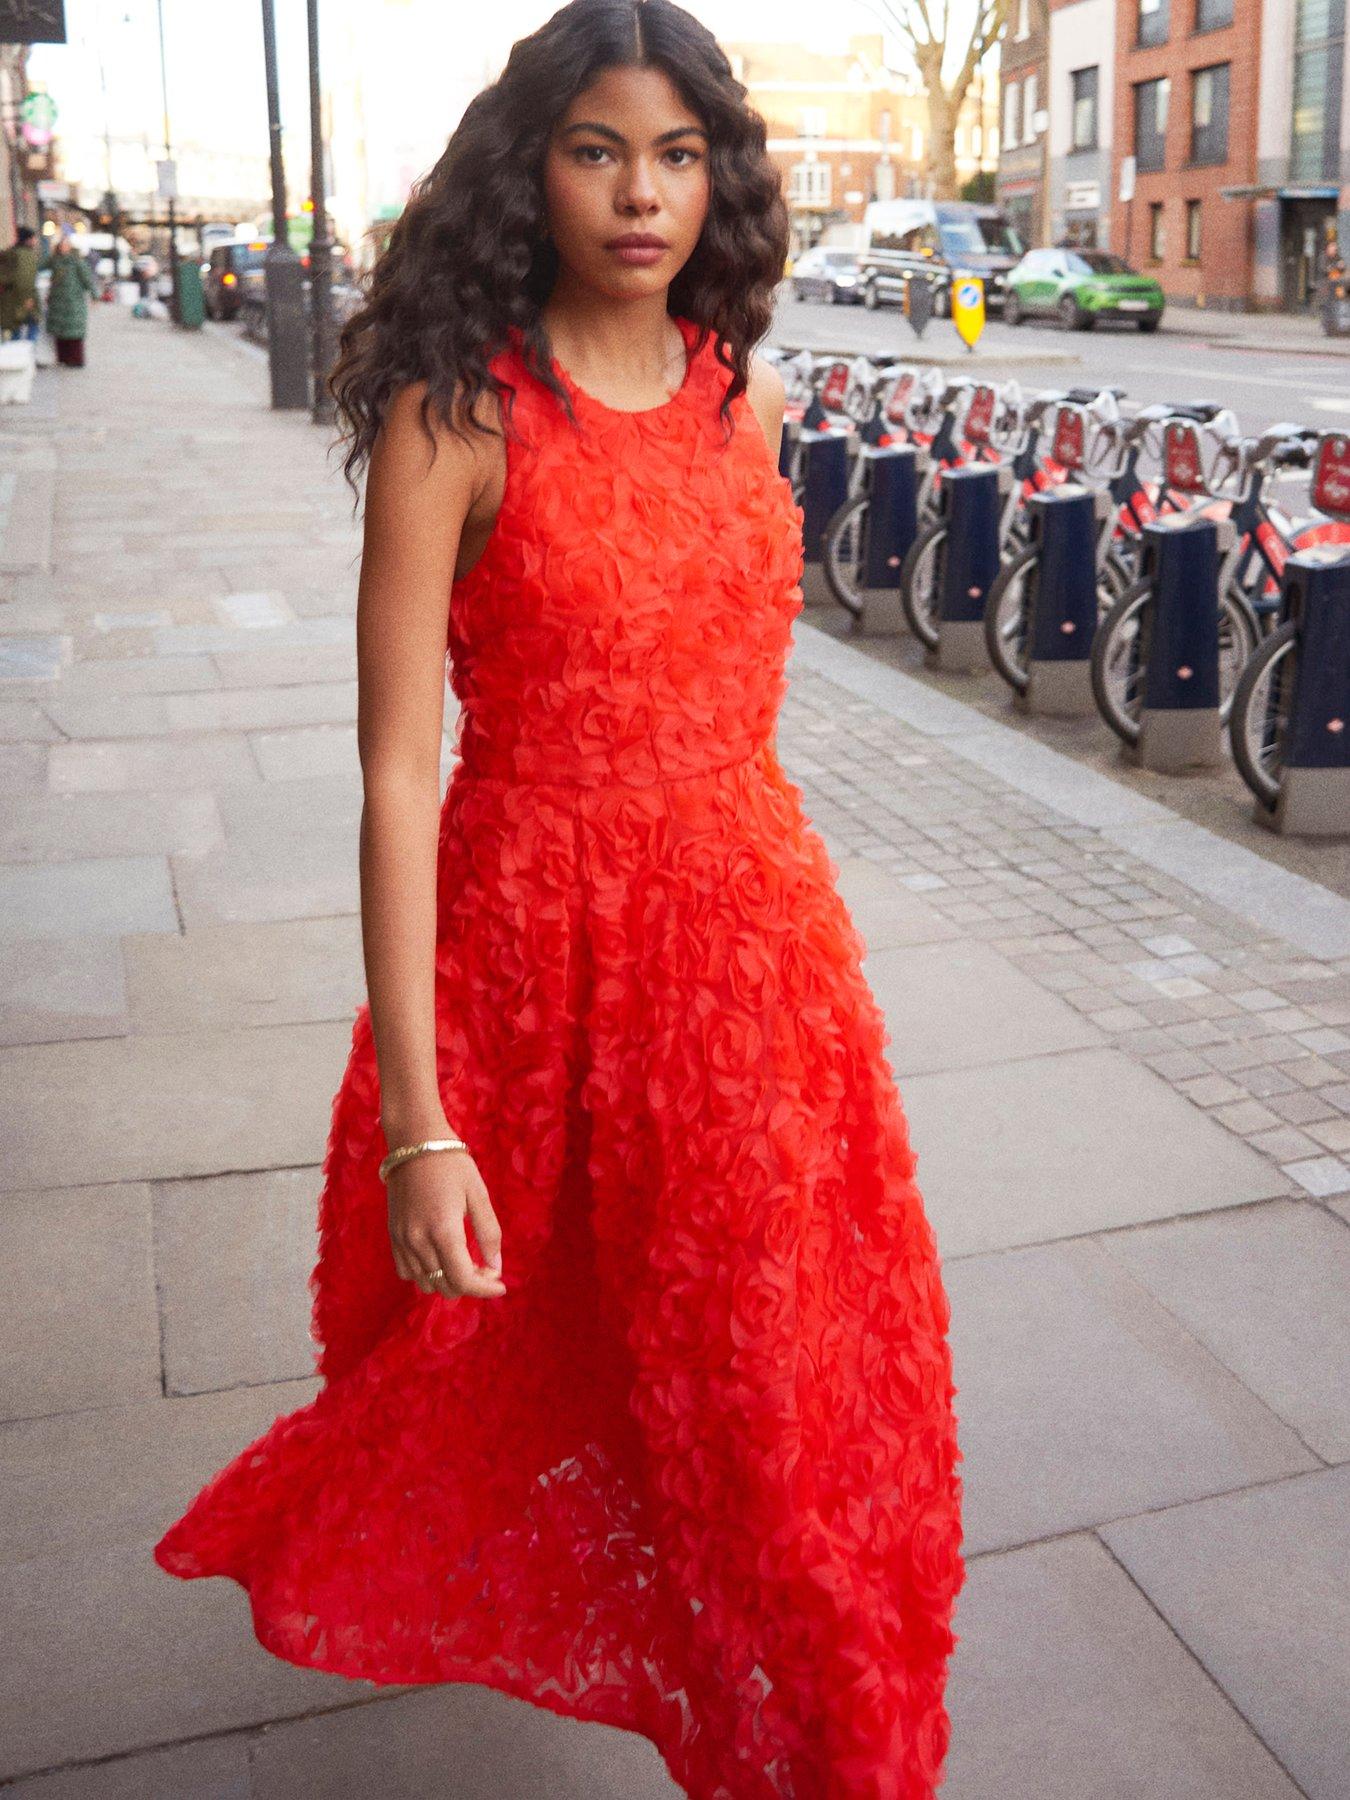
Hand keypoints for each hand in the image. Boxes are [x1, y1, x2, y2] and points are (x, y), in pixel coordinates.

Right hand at [387, 1147, 505, 1301]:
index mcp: (443, 1231)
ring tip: (465, 1262)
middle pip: (446, 1286)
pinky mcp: (393, 1235)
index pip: (464, 1280)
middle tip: (487, 1267)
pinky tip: (441, 1258)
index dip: (485, 1289)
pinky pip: (407, 1271)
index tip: (501, 1286)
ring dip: (448, 1281)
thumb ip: (488, 1233)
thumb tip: (496, 1267)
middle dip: (471, 1284)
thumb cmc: (451, 1163)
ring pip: (426, 1283)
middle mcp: (418, 1241)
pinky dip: (426, 1274)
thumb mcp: (478, 1194)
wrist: (414, 1141)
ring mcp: (402, 1240)